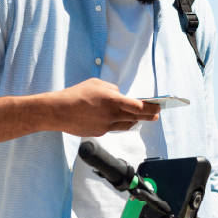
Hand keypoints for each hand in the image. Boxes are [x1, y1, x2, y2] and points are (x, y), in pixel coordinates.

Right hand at [36, 78, 160, 136]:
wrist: (58, 111)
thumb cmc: (75, 94)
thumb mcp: (96, 84)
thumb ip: (112, 89)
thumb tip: (119, 95)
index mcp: (112, 101)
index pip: (138, 107)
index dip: (151, 108)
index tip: (158, 108)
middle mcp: (111, 115)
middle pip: (136, 118)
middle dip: (148, 116)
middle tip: (155, 114)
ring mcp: (105, 126)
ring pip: (126, 125)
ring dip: (134, 120)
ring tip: (138, 116)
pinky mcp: (99, 133)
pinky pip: (113, 128)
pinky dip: (117, 123)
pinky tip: (115, 118)